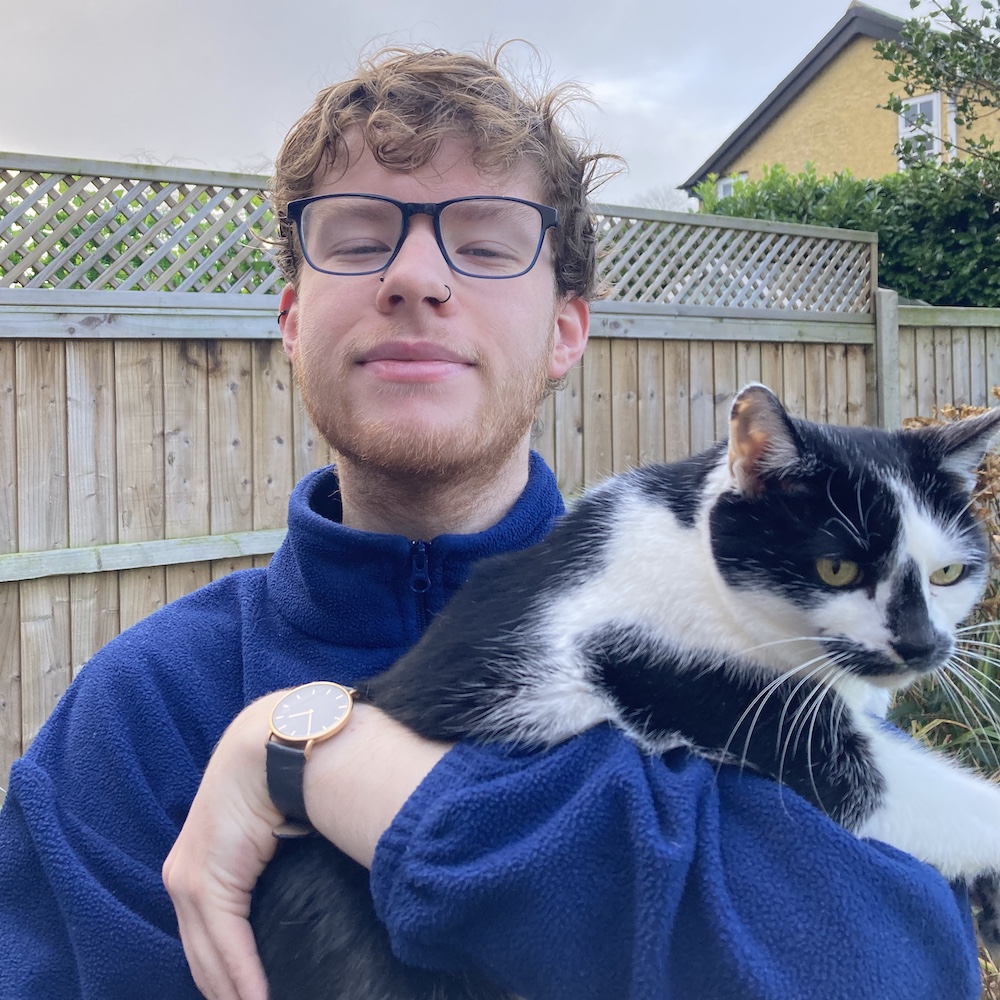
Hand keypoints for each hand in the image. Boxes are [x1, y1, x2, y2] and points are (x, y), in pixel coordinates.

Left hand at [162, 691, 288, 999]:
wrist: (267, 748)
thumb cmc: (272, 782)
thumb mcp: (259, 832)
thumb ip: (260, 866)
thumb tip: (286, 881)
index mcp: (193, 870)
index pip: (203, 939)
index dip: (222, 976)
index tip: (243, 998)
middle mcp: (182, 881)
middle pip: (201, 959)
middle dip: (226, 992)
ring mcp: (190, 883)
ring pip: (210, 960)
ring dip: (236, 993)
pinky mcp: (208, 884)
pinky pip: (227, 944)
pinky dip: (245, 978)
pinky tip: (259, 999)